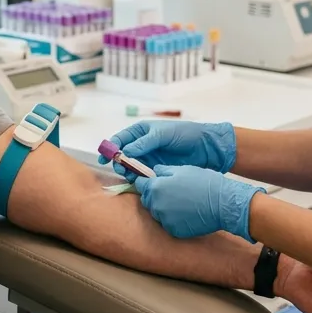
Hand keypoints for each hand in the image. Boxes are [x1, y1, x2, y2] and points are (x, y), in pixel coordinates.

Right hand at [102, 120, 236, 177]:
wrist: (206, 148)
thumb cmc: (185, 134)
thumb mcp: (164, 134)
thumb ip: (145, 143)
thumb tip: (126, 151)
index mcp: (141, 132)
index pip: (120, 139)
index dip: (111, 148)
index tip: (105, 157)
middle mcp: (142, 145)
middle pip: (122, 155)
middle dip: (118, 162)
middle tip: (120, 168)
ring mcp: (148, 158)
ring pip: (130, 167)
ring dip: (127, 171)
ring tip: (130, 175)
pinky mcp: (155, 170)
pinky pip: (141, 175)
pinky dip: (137, 178)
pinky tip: (138, 181)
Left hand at [134, 165, 261, 240]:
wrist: (222, 203)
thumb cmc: (204, 182)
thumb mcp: (182, 169)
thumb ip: (164, 170)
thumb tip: (154, 171)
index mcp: (156, 187)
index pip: (141, 185)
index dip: (146, 182)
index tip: (152, 182)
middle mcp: (156, 205)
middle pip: (147, 200)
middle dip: (154, 195)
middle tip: (171, 192)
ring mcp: (164, 219)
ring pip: (157, 213)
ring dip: (163, 208)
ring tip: (181, 203)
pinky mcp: (174, 230)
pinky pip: (168, 224)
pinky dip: (173, 220)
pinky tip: (186, 213)